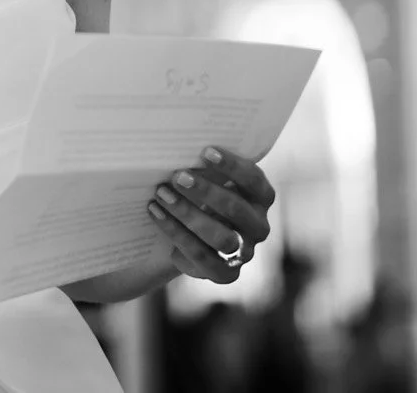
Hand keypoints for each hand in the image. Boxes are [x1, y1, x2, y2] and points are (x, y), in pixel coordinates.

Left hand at [146, 145, 274, 282]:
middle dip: (206, 192)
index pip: (255, 181)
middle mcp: (258, 226)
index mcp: (260, 198)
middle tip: (177, 176)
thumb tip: (175, 143)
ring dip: (189, 214)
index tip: (205, 152)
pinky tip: (156, 213)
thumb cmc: (197, 195)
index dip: (233, 167)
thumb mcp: (205, 178)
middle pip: (238, 209)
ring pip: (222, 237)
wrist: (185, 236)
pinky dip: (177, 234)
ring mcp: (244, 252)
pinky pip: (203, 257)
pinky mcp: (225, 273)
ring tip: (161, 195)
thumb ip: (202, 165)